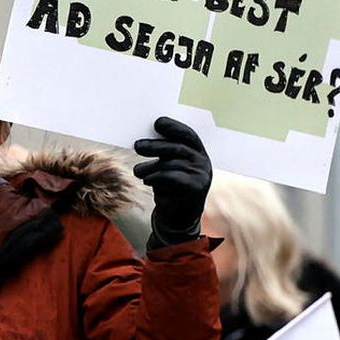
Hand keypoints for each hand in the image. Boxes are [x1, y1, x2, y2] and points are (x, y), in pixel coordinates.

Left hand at [133, 116, 211, 246]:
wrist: (177, 217)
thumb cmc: (169, 188)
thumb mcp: (166, 167)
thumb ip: (162, 153)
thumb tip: (144, 139)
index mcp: (197, 152)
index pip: (188, 135)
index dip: (173, 127)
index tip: (157, 122)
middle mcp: (203, 162)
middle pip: (177, 147)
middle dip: (155, 145)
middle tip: (137, 146)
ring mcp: (202, 175)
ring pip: (171, 163)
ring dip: (151, 166)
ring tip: (138, 171)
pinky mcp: (196, 188)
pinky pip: (172, 177)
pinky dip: (156, 177)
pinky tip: (147, 180)